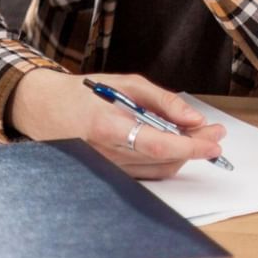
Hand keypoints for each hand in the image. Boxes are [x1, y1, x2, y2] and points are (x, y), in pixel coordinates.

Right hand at [9, 70, 225, 179]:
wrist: (43, 109)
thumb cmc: (81, 94)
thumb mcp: (122, 83)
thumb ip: (161, 100)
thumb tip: (193, 118)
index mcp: (107, 126)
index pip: (158, 143)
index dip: (190, 145)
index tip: (214, 140)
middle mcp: (108, 153)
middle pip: (165, 157)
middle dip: (195, 145)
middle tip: (213, 131)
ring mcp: (110, 167)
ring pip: (161, 168)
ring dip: (184, 154)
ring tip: (195, 134)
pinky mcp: (113, 173)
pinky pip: (150, 172)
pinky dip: (167, 159)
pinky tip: (173, 143)